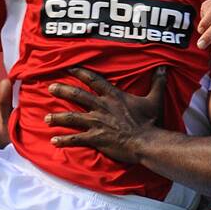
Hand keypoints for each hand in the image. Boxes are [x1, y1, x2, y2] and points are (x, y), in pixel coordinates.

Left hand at [45, 65, 165, 161]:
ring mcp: (97, 122)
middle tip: (50, 87)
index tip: (69, 67)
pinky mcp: (96, 138)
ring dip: (57, 117)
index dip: (80, 72)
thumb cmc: (150, 121)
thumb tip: (164, 68)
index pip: (93, 80)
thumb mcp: (155, 99)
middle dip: (62, 90)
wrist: (146, 141)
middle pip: (77, 95)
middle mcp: (101, 106)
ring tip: (46, 118)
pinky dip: (64, 140)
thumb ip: (158, 82)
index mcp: (113, 96)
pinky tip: (53, 141)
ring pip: (72, 117)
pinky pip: (76, 139)